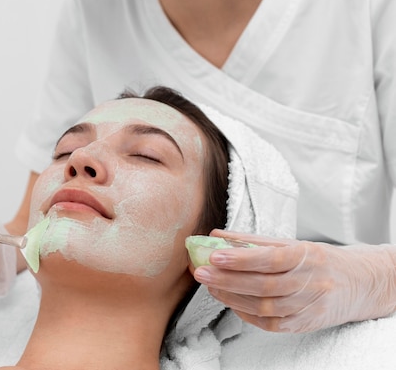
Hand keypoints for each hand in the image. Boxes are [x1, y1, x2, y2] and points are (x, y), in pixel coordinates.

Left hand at [191, 229, 395, 332]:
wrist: (358, 284)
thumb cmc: (318, 260)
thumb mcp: (292, 243)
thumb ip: (253, 241)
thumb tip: (216, 235)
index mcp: (308, 256)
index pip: (271, 258)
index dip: (241, 259)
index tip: (215, 255)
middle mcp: (311, 283)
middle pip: (264, 285)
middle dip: (228, 280)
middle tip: (202, 273)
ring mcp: (309, 307)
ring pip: (265, 307)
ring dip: (232, 298)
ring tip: (210, 287)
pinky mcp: (304, 324)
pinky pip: (271, 324)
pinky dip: (246, 314)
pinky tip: (230, 303)